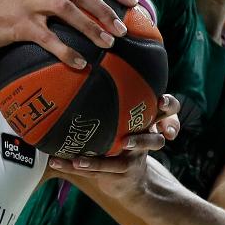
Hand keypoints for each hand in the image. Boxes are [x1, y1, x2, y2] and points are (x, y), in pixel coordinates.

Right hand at [0, 0, 138, 68]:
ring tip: (109, 43)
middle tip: (125, 27)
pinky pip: (48, 38)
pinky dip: (67, 51)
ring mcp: (27, 3)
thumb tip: (79, 14)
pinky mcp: (18, 24)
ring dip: (93, 25)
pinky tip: (80, 65)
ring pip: (69, 9)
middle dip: (107, 7)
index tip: (133, 2)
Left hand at [47, 94, 178, 172]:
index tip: (160, 101)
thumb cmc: (125, 129)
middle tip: (126, 141)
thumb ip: (119, 84)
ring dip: (98, 161)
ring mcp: (132, 162)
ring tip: (79, 160)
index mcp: (150, 122)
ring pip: (119, 163)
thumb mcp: (128, 107)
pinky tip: (55, 161)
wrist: (129, 177)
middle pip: (155, 142)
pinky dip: (73, 166)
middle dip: (143, 140)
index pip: (169, 112)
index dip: (168, 108)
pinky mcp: (116, 175)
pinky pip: (93, 172)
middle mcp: (146, 142)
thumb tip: (91, 47)